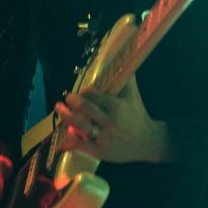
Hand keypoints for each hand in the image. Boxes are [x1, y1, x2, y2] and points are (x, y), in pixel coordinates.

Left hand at [54, 74, 171, 162]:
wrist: (147, 142)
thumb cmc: (137, 115)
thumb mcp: (133, 95)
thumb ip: (125, 77)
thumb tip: (121, 55)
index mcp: (117, 106)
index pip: (92, 95)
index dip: (83, 92)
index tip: (81, 91)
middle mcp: (110, 122)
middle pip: (84, 109)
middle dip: (72, 101)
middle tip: (67, 98)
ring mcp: (104, 138)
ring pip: (79, 126)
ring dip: (66, 117)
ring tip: (60, 109)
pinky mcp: (100, 151)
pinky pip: (80, 145)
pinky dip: (70, 140)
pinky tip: (65, 134)